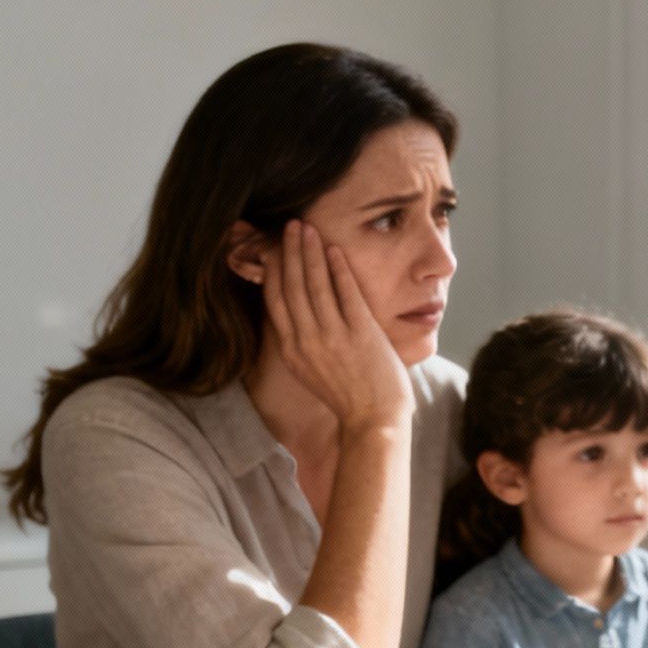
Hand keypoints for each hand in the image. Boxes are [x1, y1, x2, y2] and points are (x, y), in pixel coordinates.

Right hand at [260, 220, 412, 430]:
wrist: (374, 421)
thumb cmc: (348, 396)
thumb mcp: (311, 370)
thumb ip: (302, 342)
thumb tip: (296, 314)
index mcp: (292, 350)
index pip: (275, 301)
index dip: (273, 271)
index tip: (274, 248)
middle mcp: (307, 341)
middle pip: (291, 286)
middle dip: (288, 252)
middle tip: (288, 226)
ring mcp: (334, 337)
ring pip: (314, 285)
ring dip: (309, 252)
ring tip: (306, 228)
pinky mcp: (361, 334)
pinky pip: (346, 293)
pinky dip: (339, 269)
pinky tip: (334, 249)